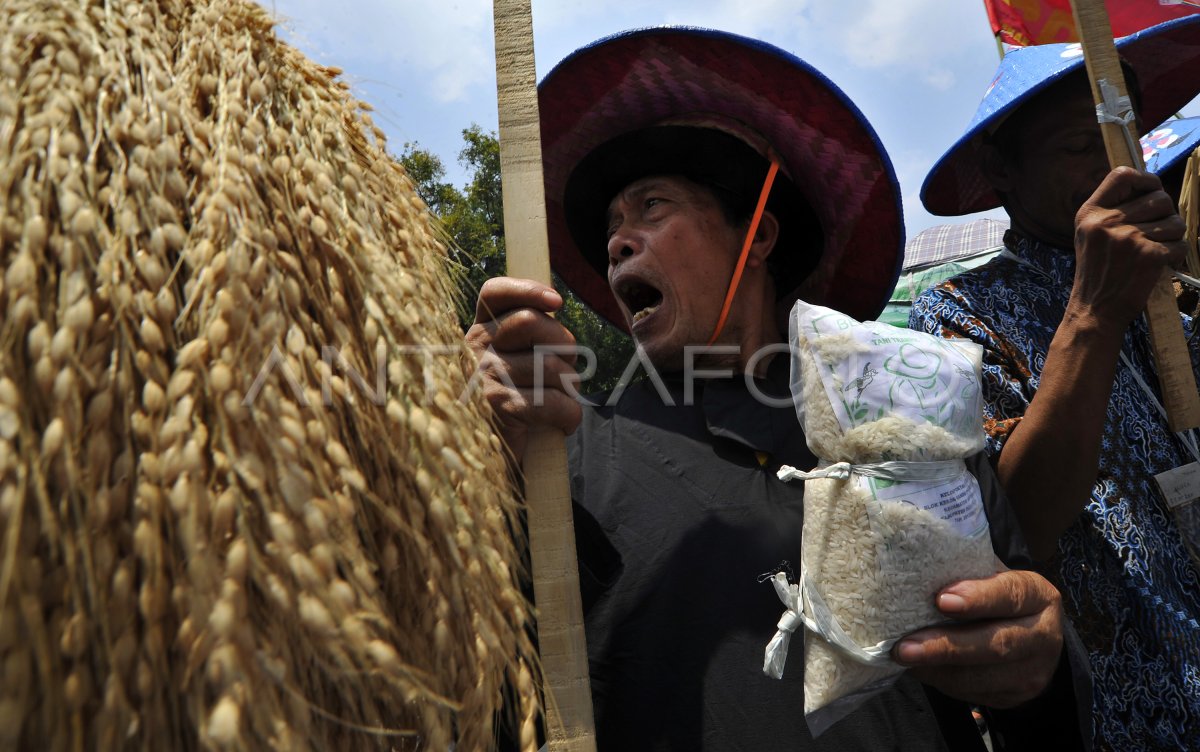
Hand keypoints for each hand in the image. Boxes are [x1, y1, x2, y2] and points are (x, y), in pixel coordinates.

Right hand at [465, 277, 582, 461]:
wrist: (494, 460)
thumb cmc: (517, 403)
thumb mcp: (519, 360)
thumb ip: (532, 332)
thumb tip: (554, 304)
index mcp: (479, 330)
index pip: (494, 293)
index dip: (527, 290)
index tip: (557, 302)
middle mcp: (473, 349)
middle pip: (533, 323)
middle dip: (565, 346)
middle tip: (563, 372)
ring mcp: (482, 378)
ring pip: (550, 364)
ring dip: (570, 386)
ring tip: (559, 401)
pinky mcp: (496, 409)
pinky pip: (551, 401)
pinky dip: (569, 414)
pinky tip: (564, 422)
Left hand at [892, 568, 1063, 708]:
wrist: (1030, 638)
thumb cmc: (996, 597)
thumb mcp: (991, 577)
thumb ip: (966, 575)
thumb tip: (916, 572)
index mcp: (1038, 595)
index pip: (1010, 595)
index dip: (978, 598)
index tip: (941, 600)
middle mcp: (1044, 635)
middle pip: (996, 645)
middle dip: (946, 646)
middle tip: (906, 647)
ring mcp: (1033, 671)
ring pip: (982, 677)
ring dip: (938, 669)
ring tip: (904, 659)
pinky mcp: (1016, 696)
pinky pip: (973, 693)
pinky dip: (942, 681)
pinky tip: (920, 669)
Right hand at [1070, 166, 1186, 328]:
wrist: (1095, 310)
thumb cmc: (1097, 272)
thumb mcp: (1089, 235)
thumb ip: (1111, 210)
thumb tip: (1150, 187)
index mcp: (1090, 214)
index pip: (1122, 175)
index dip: (1144, 179)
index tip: (1151, 191)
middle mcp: (1107, 222)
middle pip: (1159, 198)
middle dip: (1165, 215)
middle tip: (1154, 233)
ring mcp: (1128, 238)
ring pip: (1175, 222)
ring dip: (1172, 237)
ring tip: (1154, 250)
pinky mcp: (1149, 255)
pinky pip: (1180, 244)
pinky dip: (1176, 255)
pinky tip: (1159, 264)